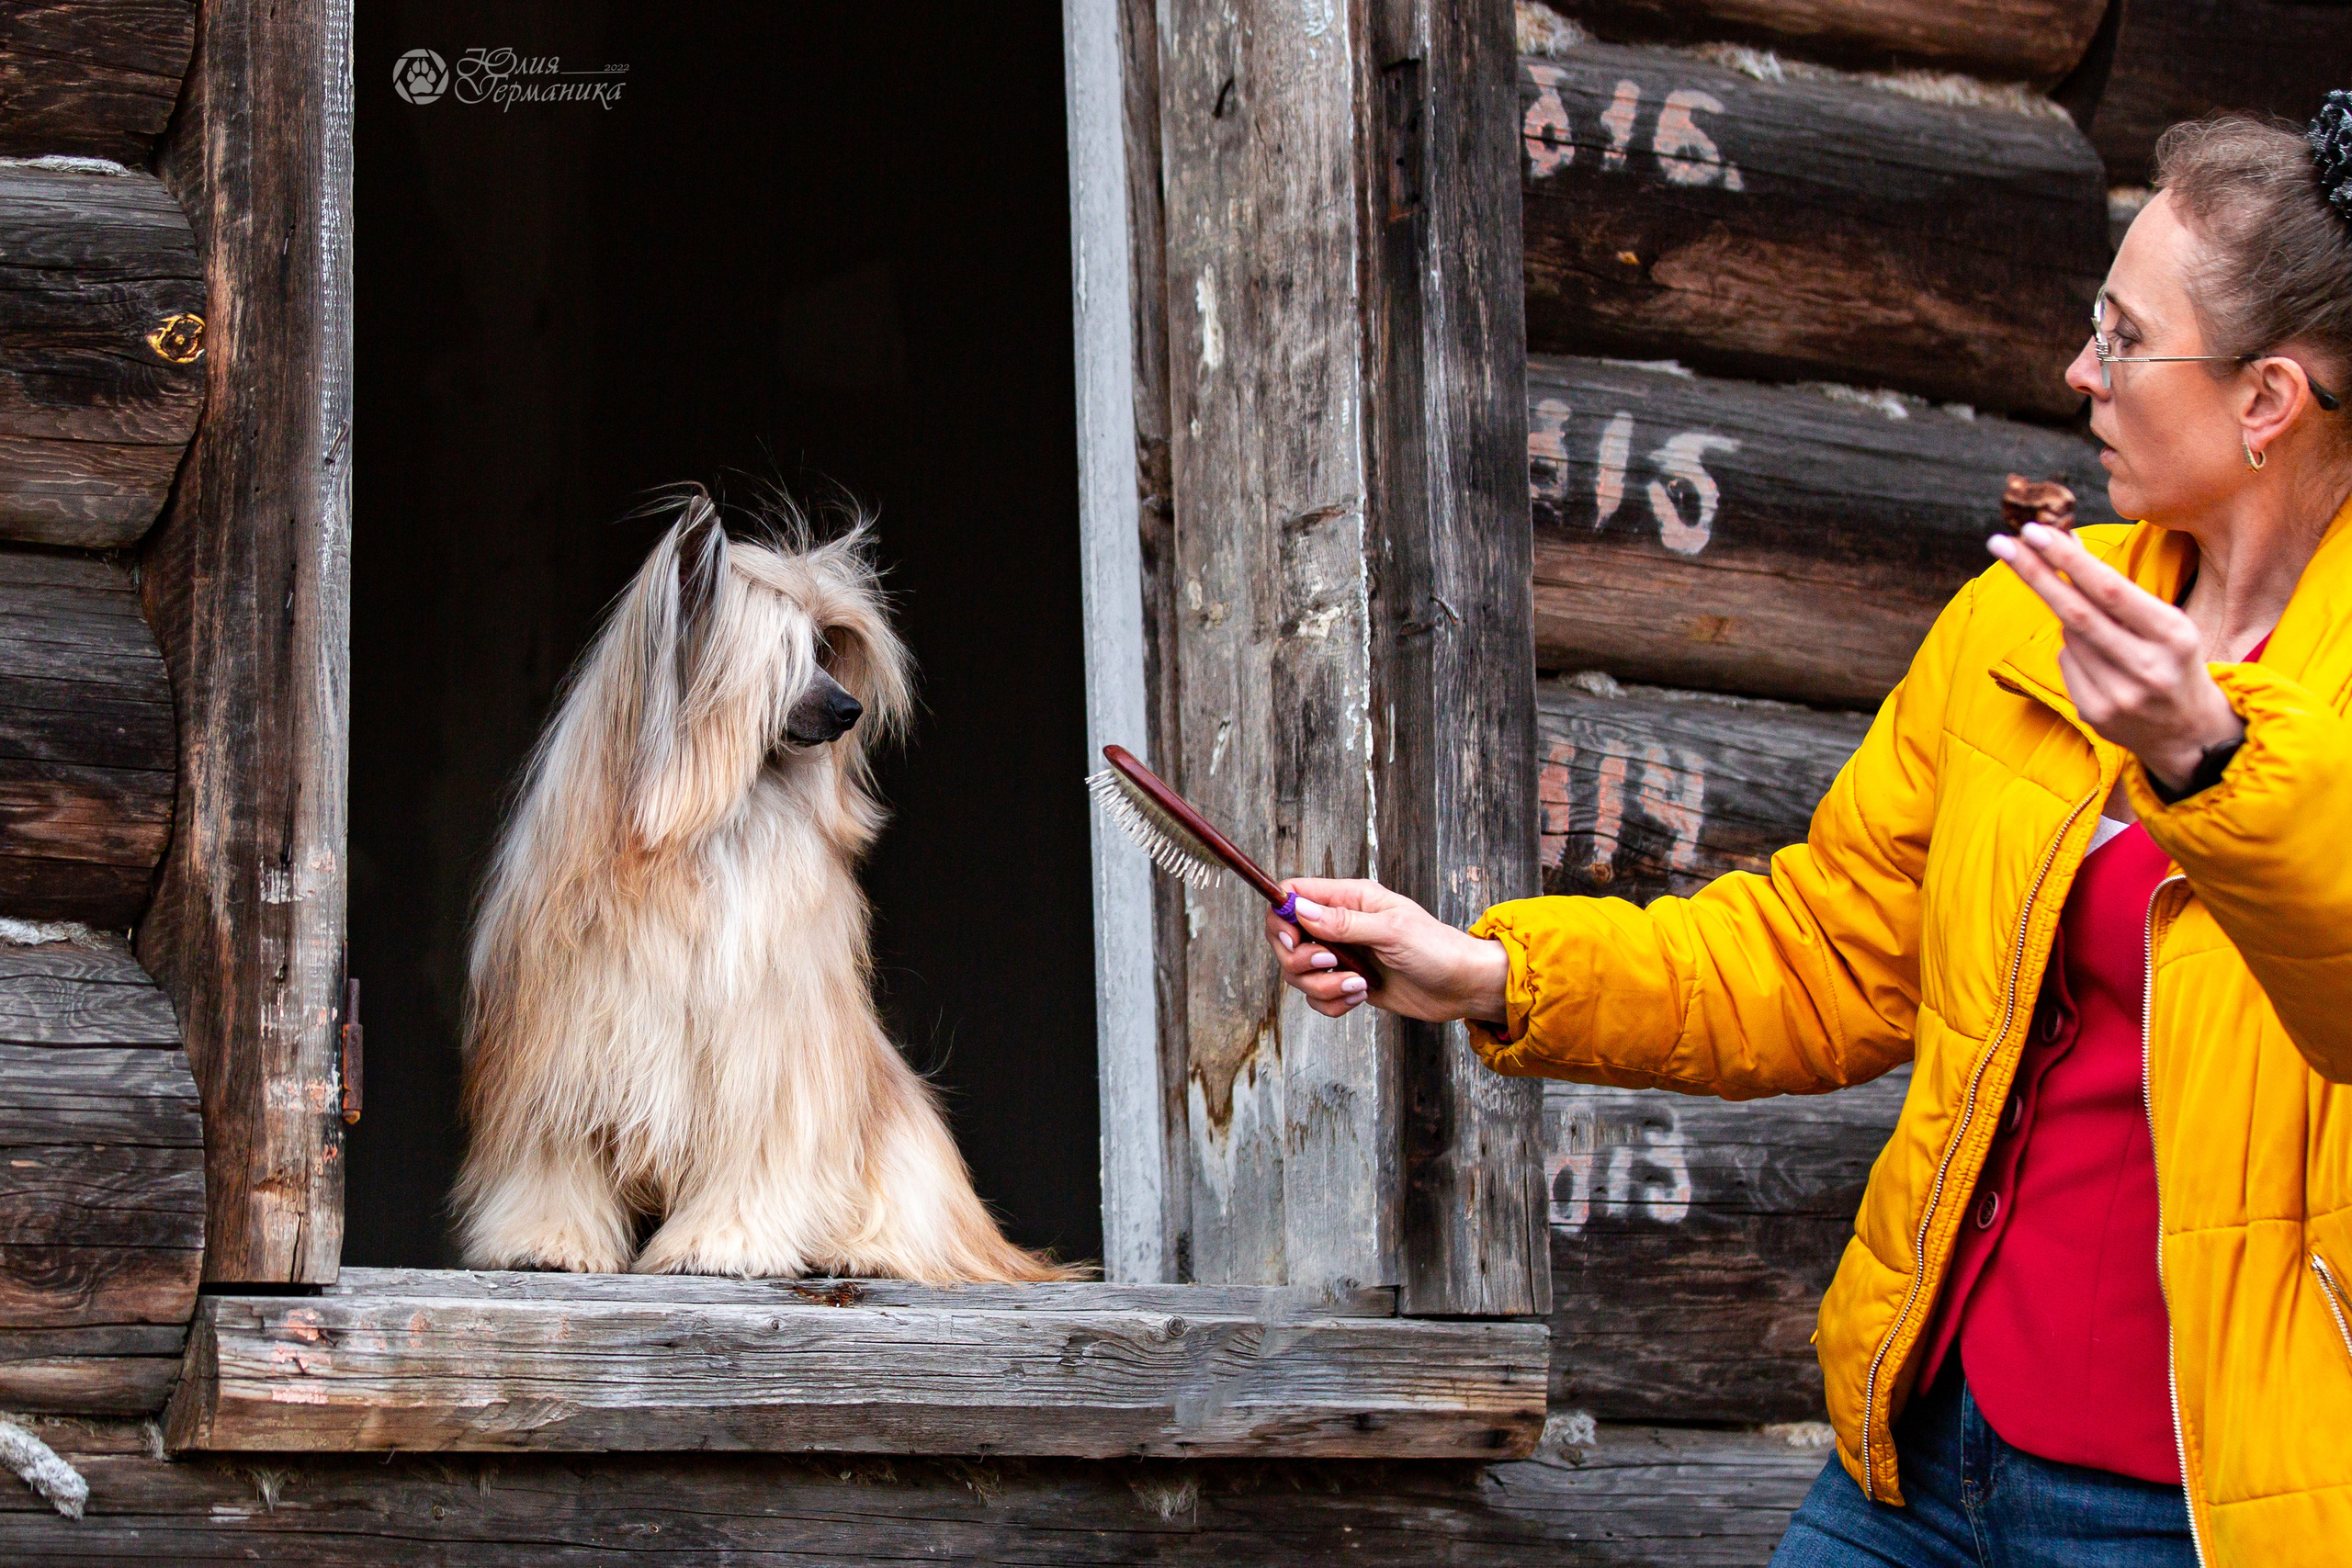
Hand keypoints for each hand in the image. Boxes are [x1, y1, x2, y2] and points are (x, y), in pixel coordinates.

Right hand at [1264, 877, 1509, 1023]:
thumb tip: (1300, 909)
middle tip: (1331, 963)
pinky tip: (1360, 998)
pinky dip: (1332, 1003)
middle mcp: (1340, 925)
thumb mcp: (1392, 930)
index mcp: (1350, 899)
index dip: (1282, 916)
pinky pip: (1317, 997)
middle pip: (1287, 938)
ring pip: (1300, 972)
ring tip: (1358, 985)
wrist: (1462, 986)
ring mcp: (1343, 956)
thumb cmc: (1438, 949)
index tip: (1291, 939)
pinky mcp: (1348, 983)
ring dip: (1322, 985)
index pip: (1295, 894)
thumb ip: (1344, 922)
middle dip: (1300, 959)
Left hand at [1987, 524, 2244, 791]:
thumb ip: (2115, 588)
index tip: (2034, 531)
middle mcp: (2146, 666)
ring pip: (2068, 638)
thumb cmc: (2173, 660)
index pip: (2109, 590)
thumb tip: (2064, 542)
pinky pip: (2066, 664)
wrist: (2190, 732)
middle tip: (2000, 543)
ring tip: (2092, 621)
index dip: (2069, 559)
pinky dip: (2071, 650)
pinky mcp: (2096, 714)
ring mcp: (2119, 695)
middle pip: (2076, 613)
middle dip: (2035, 573)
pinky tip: (2096, 658)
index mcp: (2173, 634)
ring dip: (2066, 616)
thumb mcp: (2164, 621)